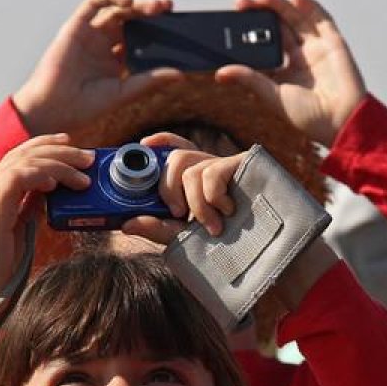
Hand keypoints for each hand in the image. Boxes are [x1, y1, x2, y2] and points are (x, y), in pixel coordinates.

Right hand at [0, 135, 93, 349]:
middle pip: (20, 153)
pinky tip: (58, 184)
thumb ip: (27, 208)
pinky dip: (41, 175)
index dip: (45, 148)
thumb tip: (47, 192)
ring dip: (59, 163)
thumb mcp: (17, 232)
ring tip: (84, 174)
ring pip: (23, 162)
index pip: (16, 158)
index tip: (73, 148)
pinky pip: (17, 178)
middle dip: (58, 149)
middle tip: (88, 156)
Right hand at [12, 0, 181, 136]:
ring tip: (154, 7)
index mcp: (118, 60)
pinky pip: (94, 3)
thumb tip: (181, 74)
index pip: (142, 38)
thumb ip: (151, 80)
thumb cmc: (88, 105)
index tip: (177, 24)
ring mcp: (90, 33)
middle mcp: (105, 44)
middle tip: (168, 7)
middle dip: (150, 11)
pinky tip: (128, 2)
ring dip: (136, 3)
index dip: (158, 29)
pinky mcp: (76, 25)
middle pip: (131, 19)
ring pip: (116, 8)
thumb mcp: (126, 91)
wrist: (56, 108)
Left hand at [122, 139, 246, 242]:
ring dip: (196, 203)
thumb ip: (155, 228)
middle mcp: (207, 167)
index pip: (176, 148)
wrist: (260, 245)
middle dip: (168, 188)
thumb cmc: (222, 238)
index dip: (161, 140)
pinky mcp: (241, 167)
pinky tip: (228, 211)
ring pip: (191, 170)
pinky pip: (212, 174)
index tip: (145, 144)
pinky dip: (213, 198)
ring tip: (211, 226)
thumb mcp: (183, 235)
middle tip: (178, 214)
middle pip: (176, 157)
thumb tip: (126, 224)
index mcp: (193, 178)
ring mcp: (225, 166)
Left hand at [214, 0, 366, 146]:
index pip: (263, 45)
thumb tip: (220, 72)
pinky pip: (322, 20)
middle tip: (242, 3)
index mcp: (283, 71)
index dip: (249, 32)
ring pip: (296, 20)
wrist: (343, 122)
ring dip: (281, 6)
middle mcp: (299, 57)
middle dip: (261, 13)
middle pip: (278, 27)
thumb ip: (250, 79)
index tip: (233, 20)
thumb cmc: (308, 117)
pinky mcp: (334, 43)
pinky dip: (311, 7)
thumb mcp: (273, 96)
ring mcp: (317, 48)